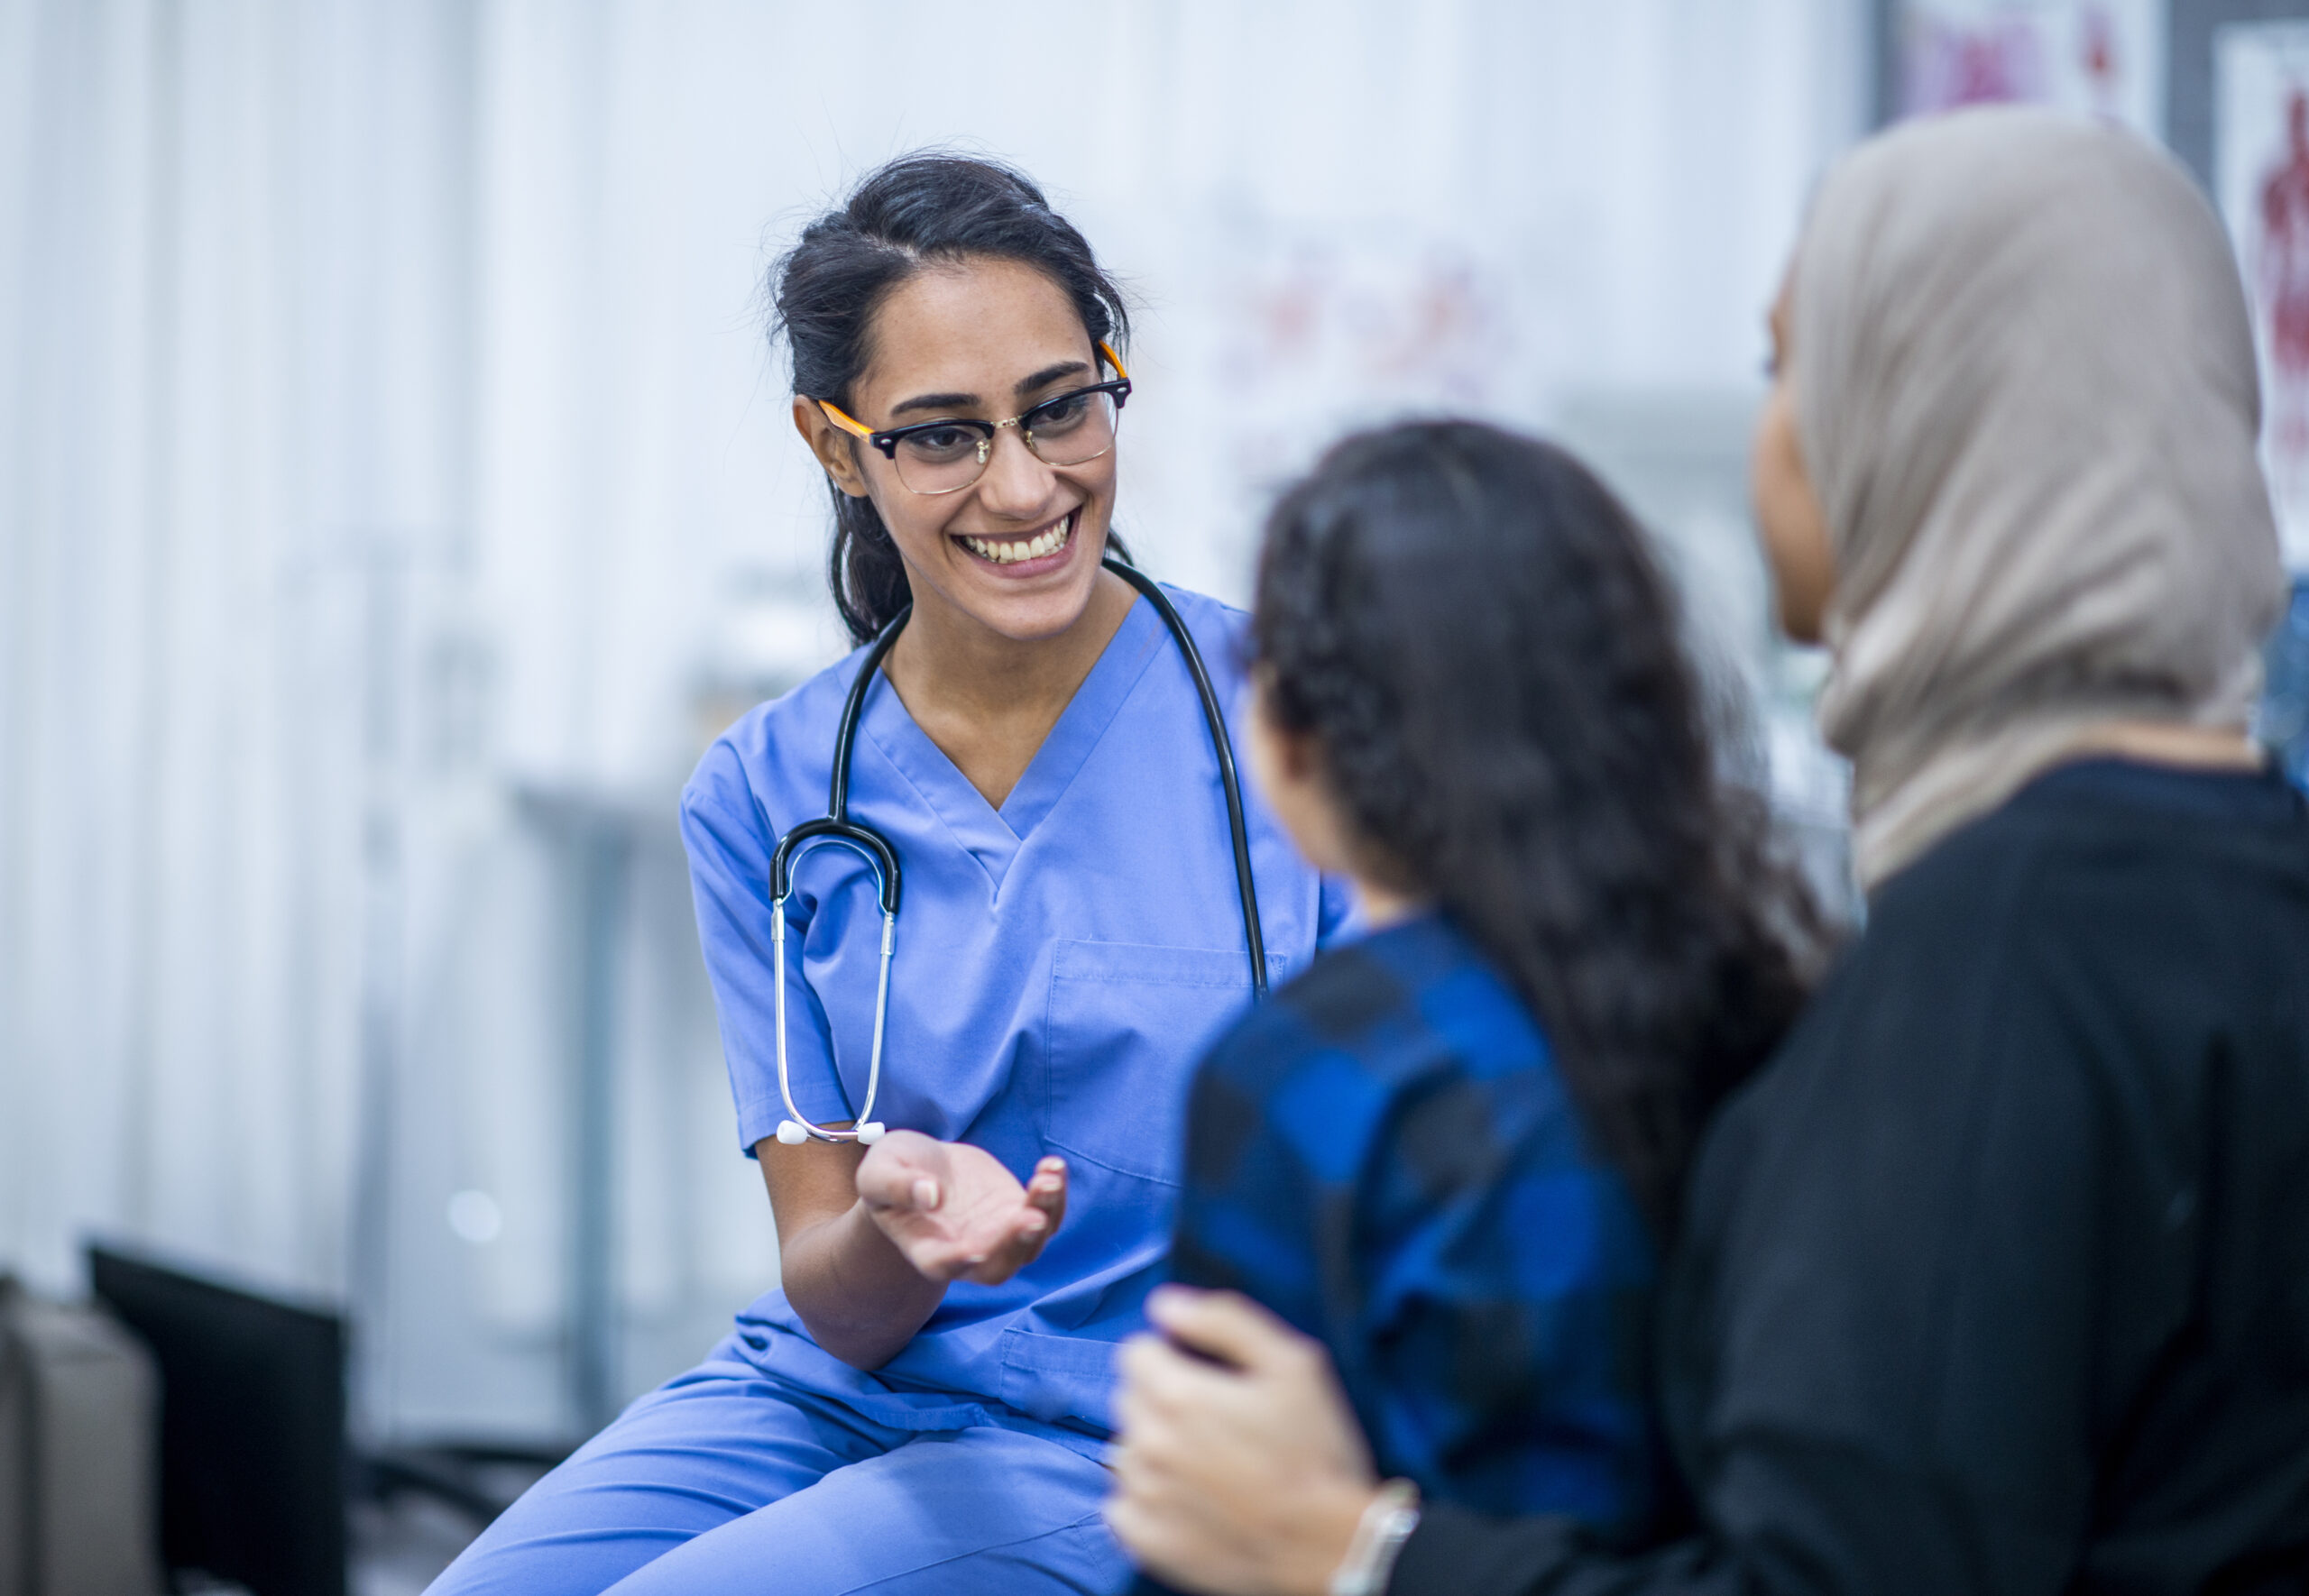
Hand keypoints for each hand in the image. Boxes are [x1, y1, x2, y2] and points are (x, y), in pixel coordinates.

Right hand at [855, 1131, 1067, 1285]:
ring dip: (1045, 1213)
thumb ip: (896, 1185)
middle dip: (1016, 1244)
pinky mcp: (1018, 1211)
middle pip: (998, 1266)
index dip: (958, 1261)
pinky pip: (1046, 1212)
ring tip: (1048, 1178)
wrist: (922, 1165)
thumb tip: (929, 1195)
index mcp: (927, 1250)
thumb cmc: (893, 1172)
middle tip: (1030, 1217)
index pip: (943, 1266)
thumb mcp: (878, 1172)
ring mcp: (998, 1235)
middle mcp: (967, 1252)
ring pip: (1031, 1241)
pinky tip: (1054, 1165)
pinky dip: (1055, 1193)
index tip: (974, 1249)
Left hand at [1107, 1287, 1381, 1595]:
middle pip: (1129, 1397)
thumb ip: (1225, 1320)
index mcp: (1177, 1395)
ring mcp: (1142, 1496)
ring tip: (1206, 1462)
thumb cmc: (1316, 1453)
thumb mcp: (1292, 1365)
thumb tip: (1165, 1304)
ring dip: (1155, 1447)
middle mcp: (1147, 1443)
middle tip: (1215, 1419)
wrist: (1328, 1547)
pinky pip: (1120, 1504)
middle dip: (1163, 1397)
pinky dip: (1145, 1499)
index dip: (1172, 1354)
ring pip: (1125, 1449)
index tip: (1205, 1374)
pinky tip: (1186, 1498)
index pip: (1135, 1351)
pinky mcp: (1146, 1541)